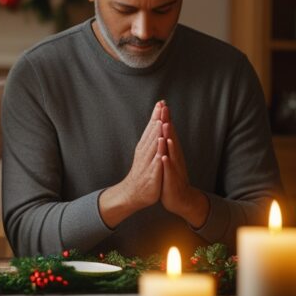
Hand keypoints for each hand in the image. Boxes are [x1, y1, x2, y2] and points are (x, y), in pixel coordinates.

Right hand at [99, 101, 164, 227]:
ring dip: (157, 133)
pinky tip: (161, 147)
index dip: (156, 115)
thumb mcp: (146, 155)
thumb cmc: (142, 174)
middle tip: (161, 105)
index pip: (151, 128)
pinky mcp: (152, 175)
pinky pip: (155, 163)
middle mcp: (144, 153)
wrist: (133, 194)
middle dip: (157, 119)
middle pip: (152, 133)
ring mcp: (148, 163)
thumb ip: (151, 141)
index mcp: (144, 148)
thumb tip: (156, 126)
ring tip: (161, 121)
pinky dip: (158, 154)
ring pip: (153, 146)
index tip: (161, 102)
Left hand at [158, 105, 209, 227]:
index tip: (161, 103)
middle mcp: (175, 157)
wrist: (181, 199)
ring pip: (172, 152)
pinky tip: (164, 156)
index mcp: (173, 152)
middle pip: (171, 137)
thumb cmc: (172, 178)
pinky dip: (167, 163)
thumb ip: (168, 144)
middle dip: (168, 123)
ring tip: (166, 126)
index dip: (165, 118)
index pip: (168, 132)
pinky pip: (169, 171)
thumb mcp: (169, 159)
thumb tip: (166, 129)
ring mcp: (175, 168)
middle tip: (165, 107)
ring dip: (169, 139)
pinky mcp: (172, 180)